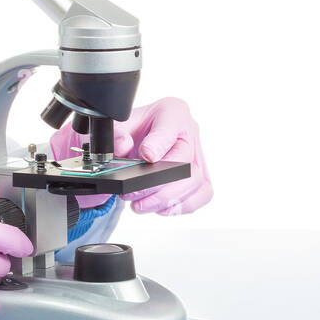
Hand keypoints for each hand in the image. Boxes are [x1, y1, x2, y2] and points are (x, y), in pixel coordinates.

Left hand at [50, 97, 211, 215]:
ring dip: (165, 199)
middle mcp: (190, 132)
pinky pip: (203, 194)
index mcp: (173, 112)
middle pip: (184, 162)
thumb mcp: (120, 125)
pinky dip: (182, 205)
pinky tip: (161, 207)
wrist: (142, 139)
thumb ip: (116, 133)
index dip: (159, 144)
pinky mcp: (202, 176)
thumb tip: (122, 145)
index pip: (171, 126)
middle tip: (131, 193)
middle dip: (155, 183)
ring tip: (141, 204)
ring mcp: (198, 155)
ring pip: (195, 181)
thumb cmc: (137, 129)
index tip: (146, 156)